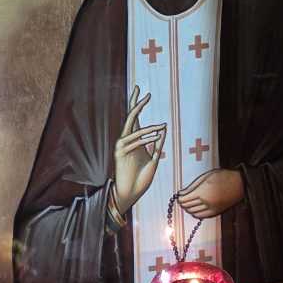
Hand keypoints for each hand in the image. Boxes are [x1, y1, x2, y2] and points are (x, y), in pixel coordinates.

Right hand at [114, 86, 165, 214]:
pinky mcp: (119, 154)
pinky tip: (156, 136)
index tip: (146, 94)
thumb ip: (158, 144)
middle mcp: (126, 140)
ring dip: (149, 128)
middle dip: (135, 103)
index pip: (135, 119)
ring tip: (162, 126)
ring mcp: (121, 146)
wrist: (131, 193)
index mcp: (134, 140)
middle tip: (140, 88)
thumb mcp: (154, 159)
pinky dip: (145, 139)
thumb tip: (163, 128)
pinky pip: (133, 142)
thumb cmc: (141, 178)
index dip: (139, 105)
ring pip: (134, 129)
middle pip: (129, 117)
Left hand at [177, 169, 244, 218]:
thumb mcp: (205, 177)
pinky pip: (202, 216)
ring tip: (188, 203)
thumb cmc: (222, 177)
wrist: (239, 184)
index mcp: (202, 192)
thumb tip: (181, 193)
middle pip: (188, 206)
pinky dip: (195, 214)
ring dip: (188, 208)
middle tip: (182, 199)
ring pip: (194, 212)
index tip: (178, 196)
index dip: (180, 199)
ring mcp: (211, 208)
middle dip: (183, 203)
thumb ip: (192, 186)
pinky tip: (195, 209)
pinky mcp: (216, 212)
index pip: (184, 200)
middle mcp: (205, 202)